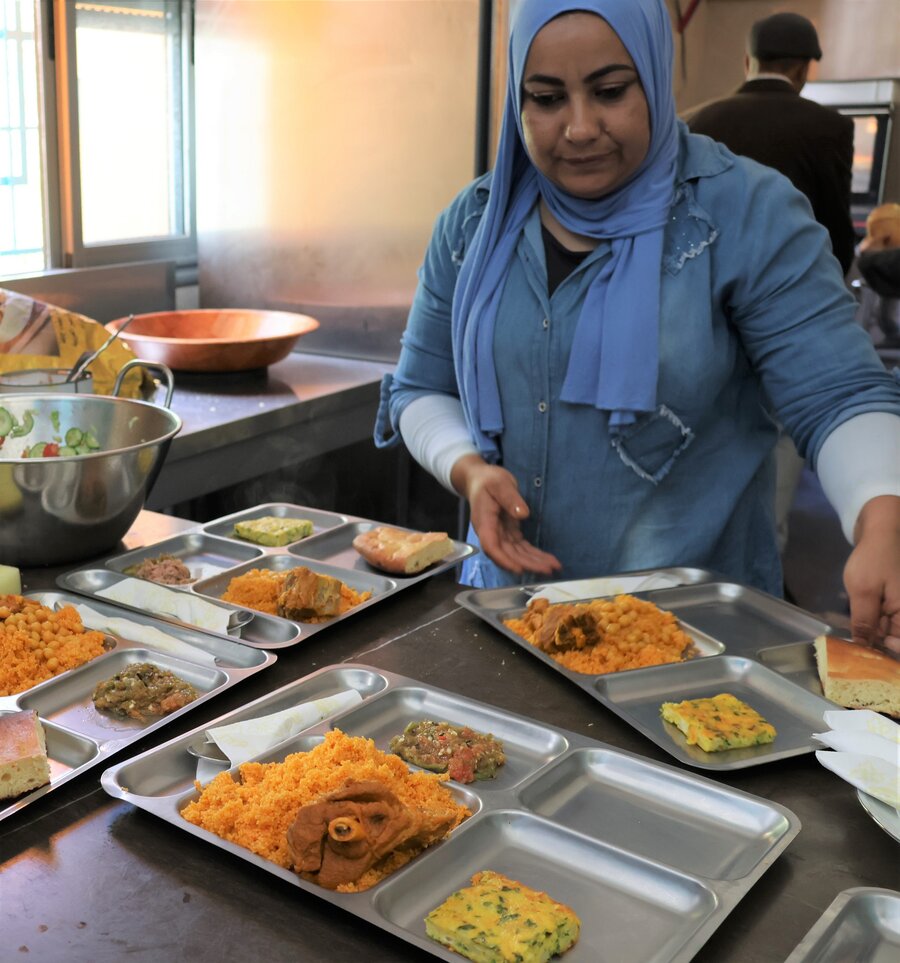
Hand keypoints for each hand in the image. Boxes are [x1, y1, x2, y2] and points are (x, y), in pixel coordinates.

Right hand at [450, 454, 561, 576]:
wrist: (481, 480)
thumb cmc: (488, 480)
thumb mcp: (499, 484)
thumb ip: (509, 498)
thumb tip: (523, 514)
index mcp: (484, 522)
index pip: (491, 546)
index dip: (504, 560)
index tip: (519, 569)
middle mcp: (491, 533)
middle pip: (507, 554)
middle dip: (527, 564)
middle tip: (548, 570)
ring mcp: (500, 535)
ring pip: (516, 554)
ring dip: (533, 562)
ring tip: (553, 567)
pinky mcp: (509, 533)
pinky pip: (521, 547)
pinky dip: (533, 554)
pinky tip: (547, 560)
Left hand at [843, 495, 899, 651]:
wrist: (883, 532)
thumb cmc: (875, 560)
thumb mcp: (864, 592)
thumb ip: (865, 622)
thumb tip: (862, 648)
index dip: (886, 654)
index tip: (865, 654)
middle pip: (895, 639)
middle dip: (876, 645)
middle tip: (851, 652)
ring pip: (888, 630)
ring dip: (872, 635)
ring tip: (852, 642)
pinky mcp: (894, 603)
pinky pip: (885, 620)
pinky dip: (872, 623)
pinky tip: (858, 626)